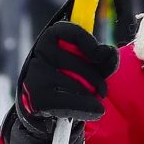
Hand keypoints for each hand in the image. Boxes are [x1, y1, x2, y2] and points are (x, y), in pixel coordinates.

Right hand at [1, 22, 119, 143]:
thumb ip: (102, 57)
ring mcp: (35, 74)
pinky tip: (95, 111)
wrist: (47, 106)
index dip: (90, 43)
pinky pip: (69, 103)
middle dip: (97, 79)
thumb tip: (108, 51)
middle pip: (79, 64)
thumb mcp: (90, 64)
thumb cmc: (71, 78)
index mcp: (53, 38)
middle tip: (102, 90)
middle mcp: (40, 52)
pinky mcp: (36, 97)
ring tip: (92, 100)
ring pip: (76, 85)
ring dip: (91, 96)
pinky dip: (87, 109)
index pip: (72, 32)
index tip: (101, 55)